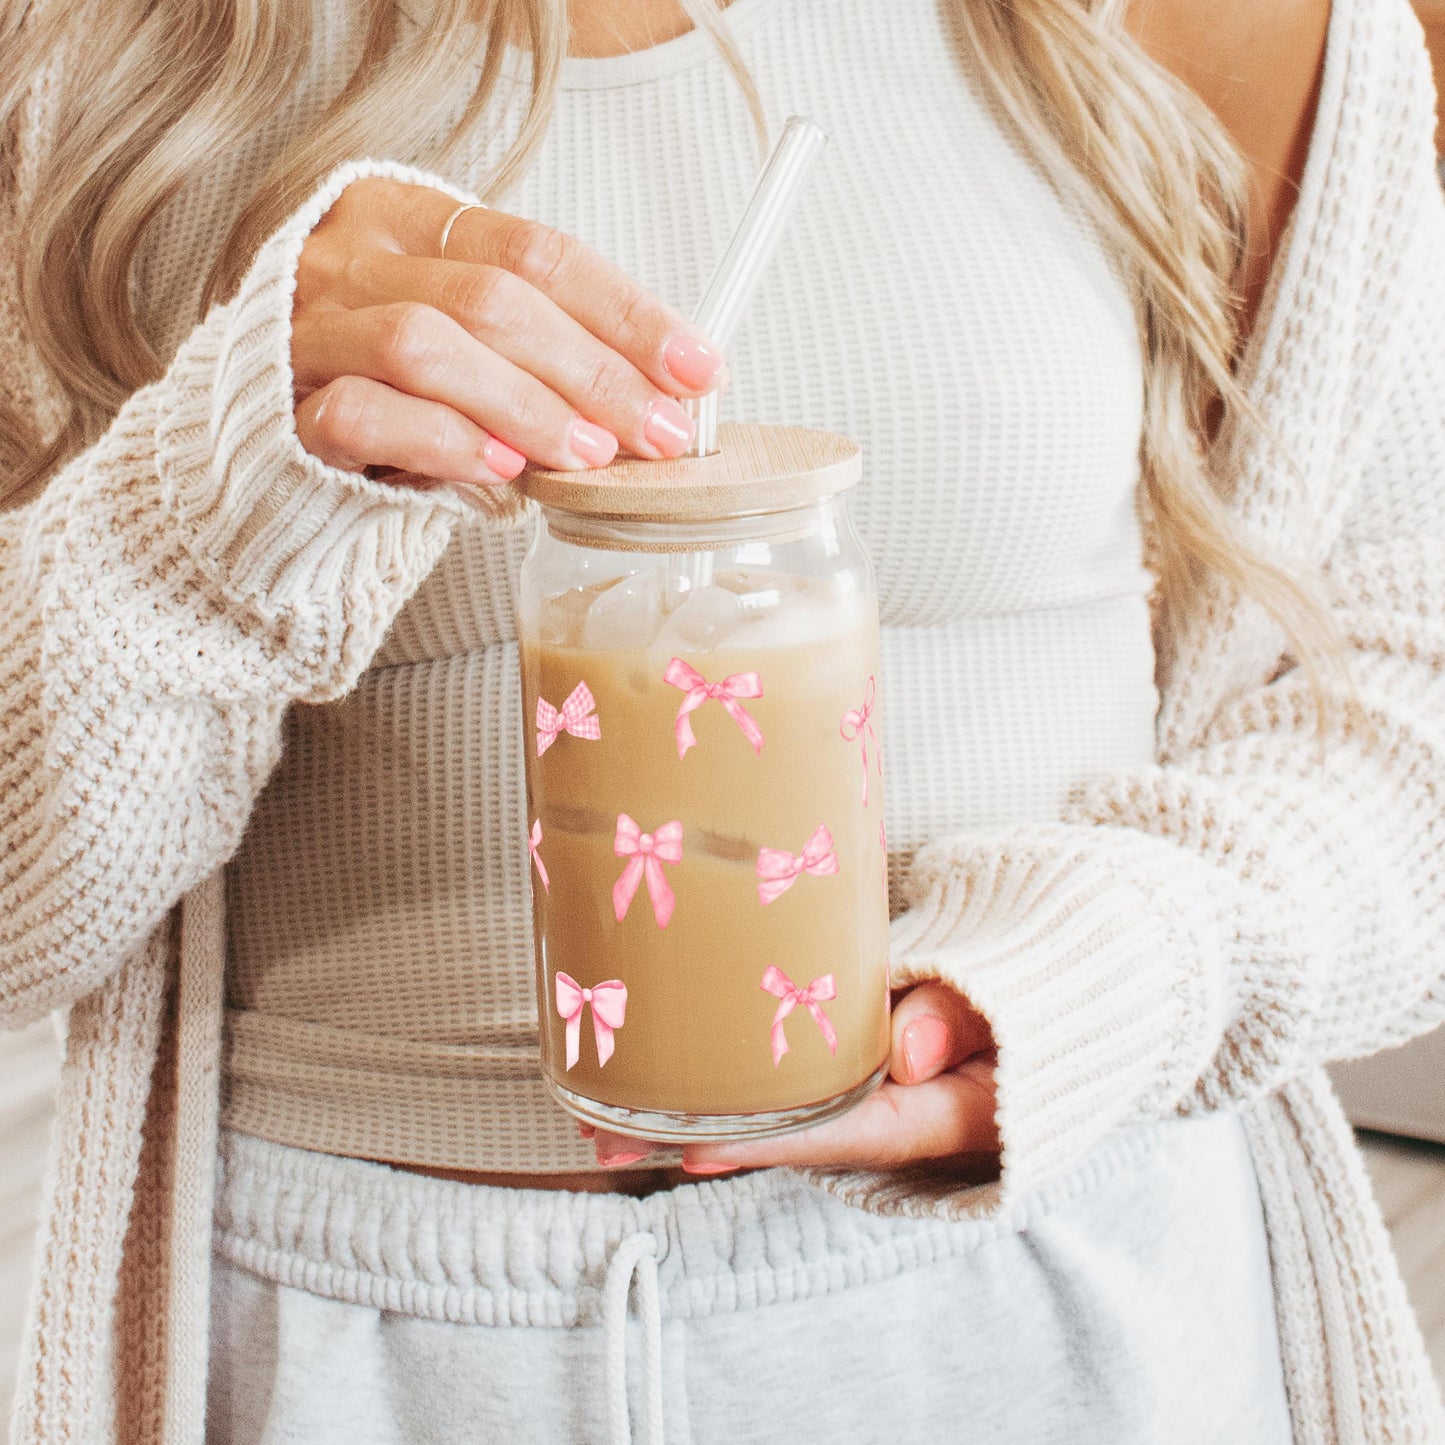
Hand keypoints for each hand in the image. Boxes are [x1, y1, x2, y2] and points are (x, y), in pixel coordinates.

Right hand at [291, 178, 725, 492]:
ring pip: (426, 345)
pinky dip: (445, 440)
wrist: (271, 435)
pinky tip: (503, 468)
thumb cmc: (396, 385)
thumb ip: (548, 341)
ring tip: (588, 454)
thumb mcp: (473, 338)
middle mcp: (353, 256)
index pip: (537, 250)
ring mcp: (310, 329)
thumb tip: (669, 386)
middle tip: (656, 431)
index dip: (626, 311)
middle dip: (593, 369)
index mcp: (407, 216)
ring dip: (527, 403)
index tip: (696, 367)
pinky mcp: (284, 407)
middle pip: (492, 296)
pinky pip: (363, 412)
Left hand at [587, 981, 1000, 1174]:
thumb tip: (904, 1052)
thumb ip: (961, 1018)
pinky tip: (661, 1070)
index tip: (693, 1146)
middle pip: (782, 1135)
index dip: (767, 1143)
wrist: (1055, 987)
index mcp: (932, 1113)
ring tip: (599, 1113)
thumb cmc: (1034, 996)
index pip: (842, 1132)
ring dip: (689, 1113)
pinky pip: (784, 1079)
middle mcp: (888, 1116)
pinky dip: (727, 1080)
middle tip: (602, 1137)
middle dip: (694, 1138)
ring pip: (769, 1112)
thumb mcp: (1018, 1006)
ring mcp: (865, 1092)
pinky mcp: (850, 1064)